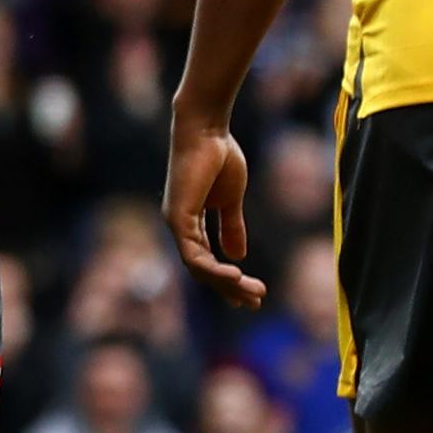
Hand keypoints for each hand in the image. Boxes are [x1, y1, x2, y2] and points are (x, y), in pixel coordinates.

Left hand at [162, 111, 263, 307]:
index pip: (207, 261)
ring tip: (253, 291)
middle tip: (256, 301)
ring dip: (226, 283)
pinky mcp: (178, 218)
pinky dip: (213, 269)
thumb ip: (231, 226)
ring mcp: (176, 223)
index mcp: (190, 222)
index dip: (228, 280)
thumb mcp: (230, 200)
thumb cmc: (219, 158)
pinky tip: (236, 275)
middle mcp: (180, 227)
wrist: (208, 131)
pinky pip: (194, 254)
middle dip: (231, 288)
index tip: (251, 295)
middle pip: (203, 270)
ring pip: (199, 268)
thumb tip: (237, 255)